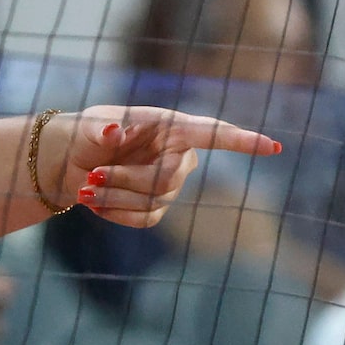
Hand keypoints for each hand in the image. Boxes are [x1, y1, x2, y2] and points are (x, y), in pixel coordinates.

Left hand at [49, 107, 281, 228]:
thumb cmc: (85, 135)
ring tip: (87, 188)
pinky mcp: (157, 206)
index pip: (212, 133)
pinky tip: (98, 202)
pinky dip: (116, 214)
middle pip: (166, 179)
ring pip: (153, 202)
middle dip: (126, 182)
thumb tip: (115, 132)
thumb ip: (101, 128)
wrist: (72, 163)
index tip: (272, 148)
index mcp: (170, 125)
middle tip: (92, 177)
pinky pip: (145, 219)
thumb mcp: (88, 126)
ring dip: (115, 199)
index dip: (243, 141)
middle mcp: (178, 153)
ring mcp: (170, 182)